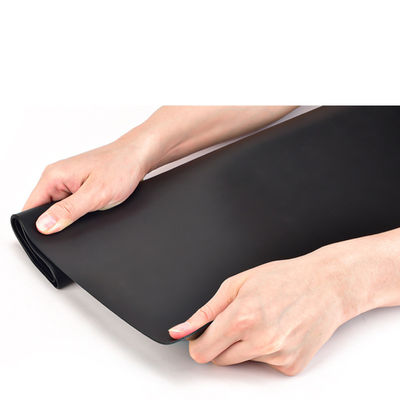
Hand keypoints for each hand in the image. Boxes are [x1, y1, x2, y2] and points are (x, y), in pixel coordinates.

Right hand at [23, 128, 159, 233]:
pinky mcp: (80, 186)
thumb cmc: (121, 167)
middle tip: (79, 222)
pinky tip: (94, 208)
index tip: (50, 237)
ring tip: (90, 210)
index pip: (30, 208)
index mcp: (53, 176)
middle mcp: (58, 177)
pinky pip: (73, 204)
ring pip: (61, 209)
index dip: (37, 226)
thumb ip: (68, 211)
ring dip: (72, 216)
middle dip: (58, 222)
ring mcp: (69, 181)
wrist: (138, 157)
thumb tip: (43, 226)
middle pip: (44, 210)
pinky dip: (82, 210)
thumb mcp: (95, 194)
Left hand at [168, 232, 399, 374]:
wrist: (326, 285)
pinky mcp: (291, 366)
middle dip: (221, 342)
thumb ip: (205, 311)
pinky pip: (264, 364)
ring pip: (241, 361)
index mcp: (241, 317)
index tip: (203, 335)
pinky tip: (278, 330)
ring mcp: (277, 356)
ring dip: (245, 345)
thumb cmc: (284, 278)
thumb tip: (179, 330)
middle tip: (239, 320)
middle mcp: (259, 341)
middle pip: (219, 360)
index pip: (202, 352)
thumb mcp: (237, 284)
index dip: (199, 343)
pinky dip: (265, 351)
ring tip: (264, 320)